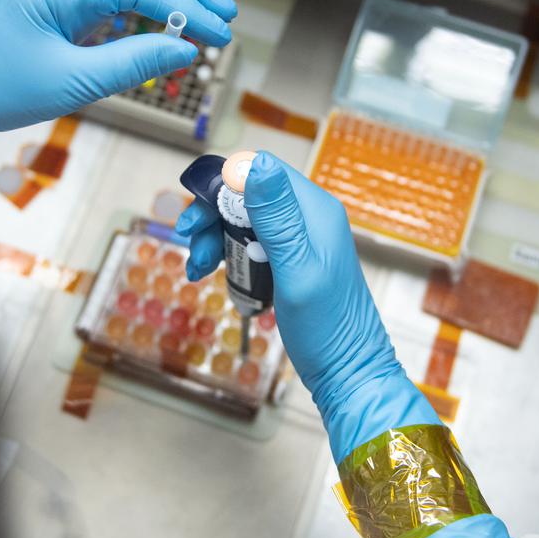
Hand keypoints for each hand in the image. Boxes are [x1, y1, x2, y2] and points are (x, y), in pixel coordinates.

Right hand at [177, 152, 401, 426]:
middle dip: (212, 215)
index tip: (196, 216)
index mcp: (314, 210)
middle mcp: (308, 217)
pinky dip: (229, 256)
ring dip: (215, 238)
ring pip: (244, 220)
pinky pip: (252, 245)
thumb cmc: (327, 328)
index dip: (222, 184)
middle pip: (247, 194)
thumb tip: (253, 163)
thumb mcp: (296, 269)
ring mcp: (300, 240)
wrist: (348, 375)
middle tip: (190, 244)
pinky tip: (214, 276)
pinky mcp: (291, 262)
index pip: (260, 169)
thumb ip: (277, 216)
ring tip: (198, 268)